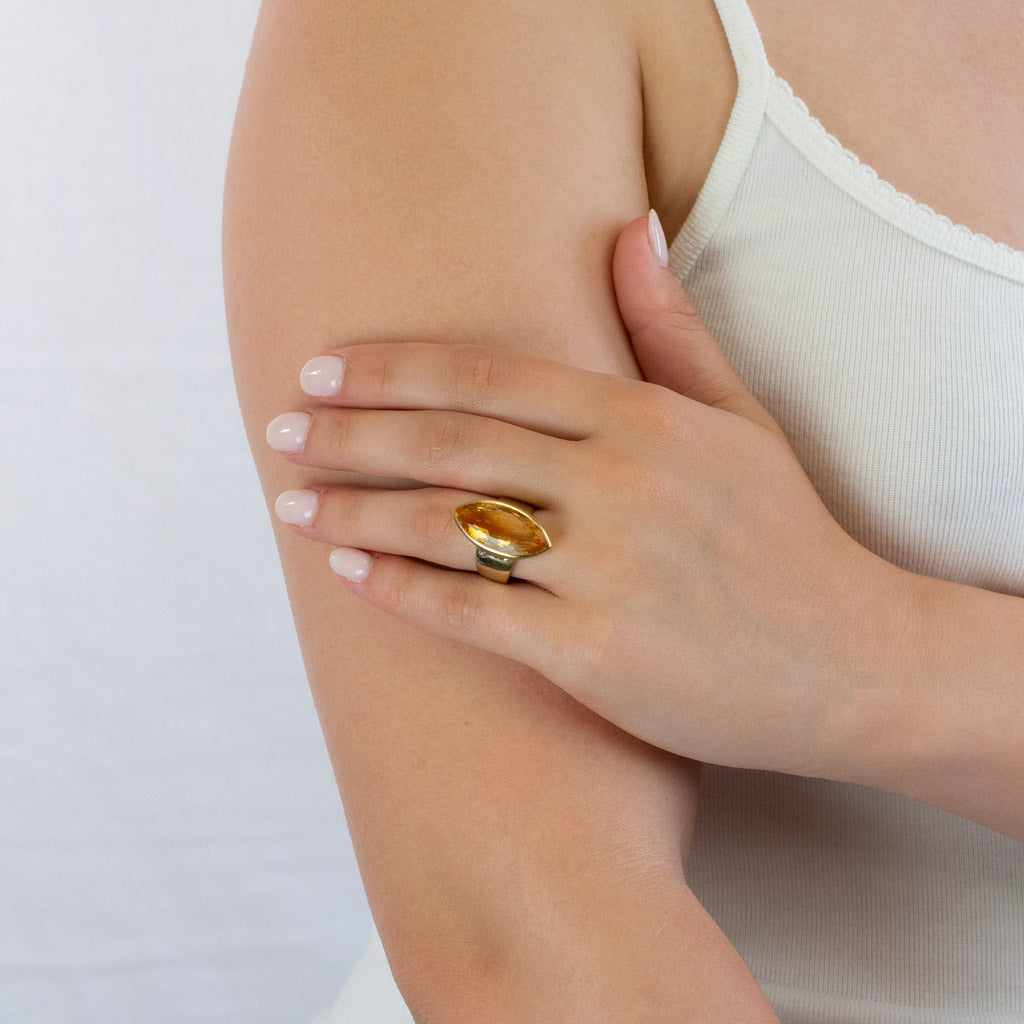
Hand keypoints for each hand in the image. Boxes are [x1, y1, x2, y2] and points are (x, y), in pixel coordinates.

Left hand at [266, 213, 908, 776]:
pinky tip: (348, 575)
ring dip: (355, 513)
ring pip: (449, 527)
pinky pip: (474, 614)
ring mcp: (607, 571)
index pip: (491, 377)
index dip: (394, 370)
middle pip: (453, 443)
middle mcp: (621, 484)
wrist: (853, 661)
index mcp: (646, 419)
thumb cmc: (787, 538)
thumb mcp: (739, 420)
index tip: (322, 370)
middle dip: (350, 434)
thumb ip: (670, 329)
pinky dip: (402, 592)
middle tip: (277, 430)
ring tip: (291, 507)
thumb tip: (628, 227)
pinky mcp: (594, 654)